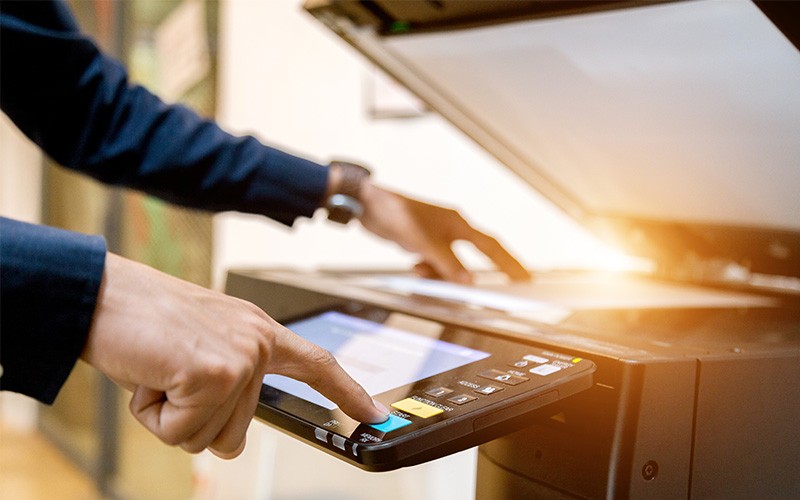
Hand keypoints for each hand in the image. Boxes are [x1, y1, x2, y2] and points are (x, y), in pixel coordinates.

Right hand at [82, 253, 387, 458]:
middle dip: (193, 420)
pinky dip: (154, 416)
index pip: (317, 364)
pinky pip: (181, 432)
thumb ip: (231, 380)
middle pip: (238, 431)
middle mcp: (257, 342)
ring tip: (160, 373)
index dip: (347, 392)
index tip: (373, 414)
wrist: (103, 296)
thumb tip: (233, 436)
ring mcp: (240, 357)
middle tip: (170, 377)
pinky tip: (149, 377)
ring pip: (209, 436)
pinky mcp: (214, 373)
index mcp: (258, 330)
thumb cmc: (144, 322)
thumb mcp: (202, 346)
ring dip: (172, 417)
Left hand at [358, 182, 530, 283]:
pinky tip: (416, 266)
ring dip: (440, 273)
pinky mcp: (423, 241)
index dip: (509, 263)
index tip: (524, 277)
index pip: (491, 247)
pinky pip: (434, 262)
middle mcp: (451, 229)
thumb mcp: (423, 243)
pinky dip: (428, 269)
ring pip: (449, 264)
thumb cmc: (395, 212)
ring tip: (423, 271)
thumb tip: (468, 283)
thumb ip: (447, 264)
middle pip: (474, 257)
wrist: (368, 204)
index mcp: (458, 224)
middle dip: (475, 275)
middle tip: (493, 291)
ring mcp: (437, 235)